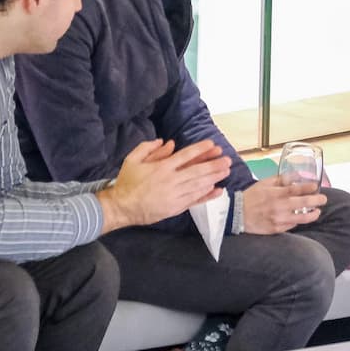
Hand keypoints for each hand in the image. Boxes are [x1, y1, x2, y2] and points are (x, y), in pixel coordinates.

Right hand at [100, 139, 231, 231]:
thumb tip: (168, 142)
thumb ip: (149, 148)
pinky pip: (195, 200)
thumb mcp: (132, 160)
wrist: (122, 207)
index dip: (200, 149)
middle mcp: (171, 181)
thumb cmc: (127, 182)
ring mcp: (175, 195)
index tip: (212, 144)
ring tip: (226, 171)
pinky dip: (207, 195)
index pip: (185, 156)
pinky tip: (218, 190)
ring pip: (199, 185)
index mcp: (162, 168)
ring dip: (214, 178)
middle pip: (197, 171)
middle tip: (227, 159)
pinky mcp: (176, 208)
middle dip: (214, 164)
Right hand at [240, 177, 327, 234]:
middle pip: (304, 203)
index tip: (316, 187)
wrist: (237, 214)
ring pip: (302, 218)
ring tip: (317, 211)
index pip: (298, 189)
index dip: (310, 188)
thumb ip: (280, 180)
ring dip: (313, 214)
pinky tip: (302, 218)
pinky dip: (299, 222)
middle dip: (317, 200)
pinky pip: (293, 226)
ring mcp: (279, 219)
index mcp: (277, 193)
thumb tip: (295, 177)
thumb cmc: (251, 196)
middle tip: (323, 199)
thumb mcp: (265, 183)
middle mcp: (280, 206)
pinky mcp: (277, 229)